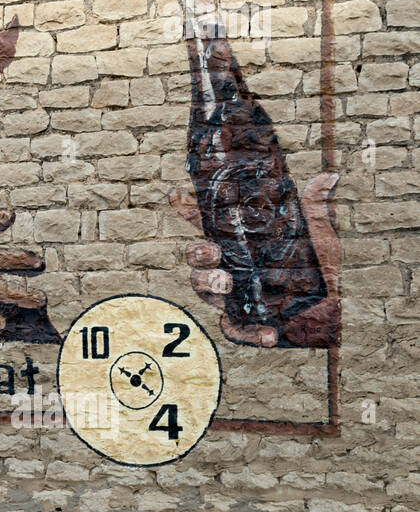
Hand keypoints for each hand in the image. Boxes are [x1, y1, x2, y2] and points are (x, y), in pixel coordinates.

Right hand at [168, 172, 340, 347]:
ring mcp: (231, 296)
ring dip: (208, 284)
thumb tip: (329, 176)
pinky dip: (249, 334)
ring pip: (202, 289)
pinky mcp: (243, 322)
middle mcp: (227, 266)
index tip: (177, 194)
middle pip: (195, 256)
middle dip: (197, 252)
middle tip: (213, 251)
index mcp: (237, 241)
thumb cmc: (317, 267)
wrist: (334, 308)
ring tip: (227, 284)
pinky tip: (270, 334)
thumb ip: (314, 207)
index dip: (186, 207)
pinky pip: (234, 330)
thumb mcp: (316, 234)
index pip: (204, 221)